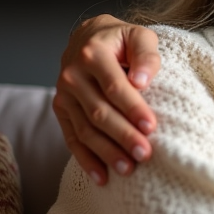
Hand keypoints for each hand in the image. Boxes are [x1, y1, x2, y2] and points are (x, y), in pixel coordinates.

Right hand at [53, 15, 161, 185]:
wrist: (89, 37)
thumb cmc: (121, 40)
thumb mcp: (139, 35)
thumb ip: (146, 54)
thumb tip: (142, 81)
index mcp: (93, 54)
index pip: (115, 87)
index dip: (133, 108)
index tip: (151, 127)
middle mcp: (72, 75)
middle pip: (99, 112)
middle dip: (123, 136)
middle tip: (144, 155)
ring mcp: (64, 94)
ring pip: (85, 129)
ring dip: (106, 152)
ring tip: (128, 170)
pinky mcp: (61, 110)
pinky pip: (72, 138)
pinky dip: (86, 160)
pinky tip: (102, 178)